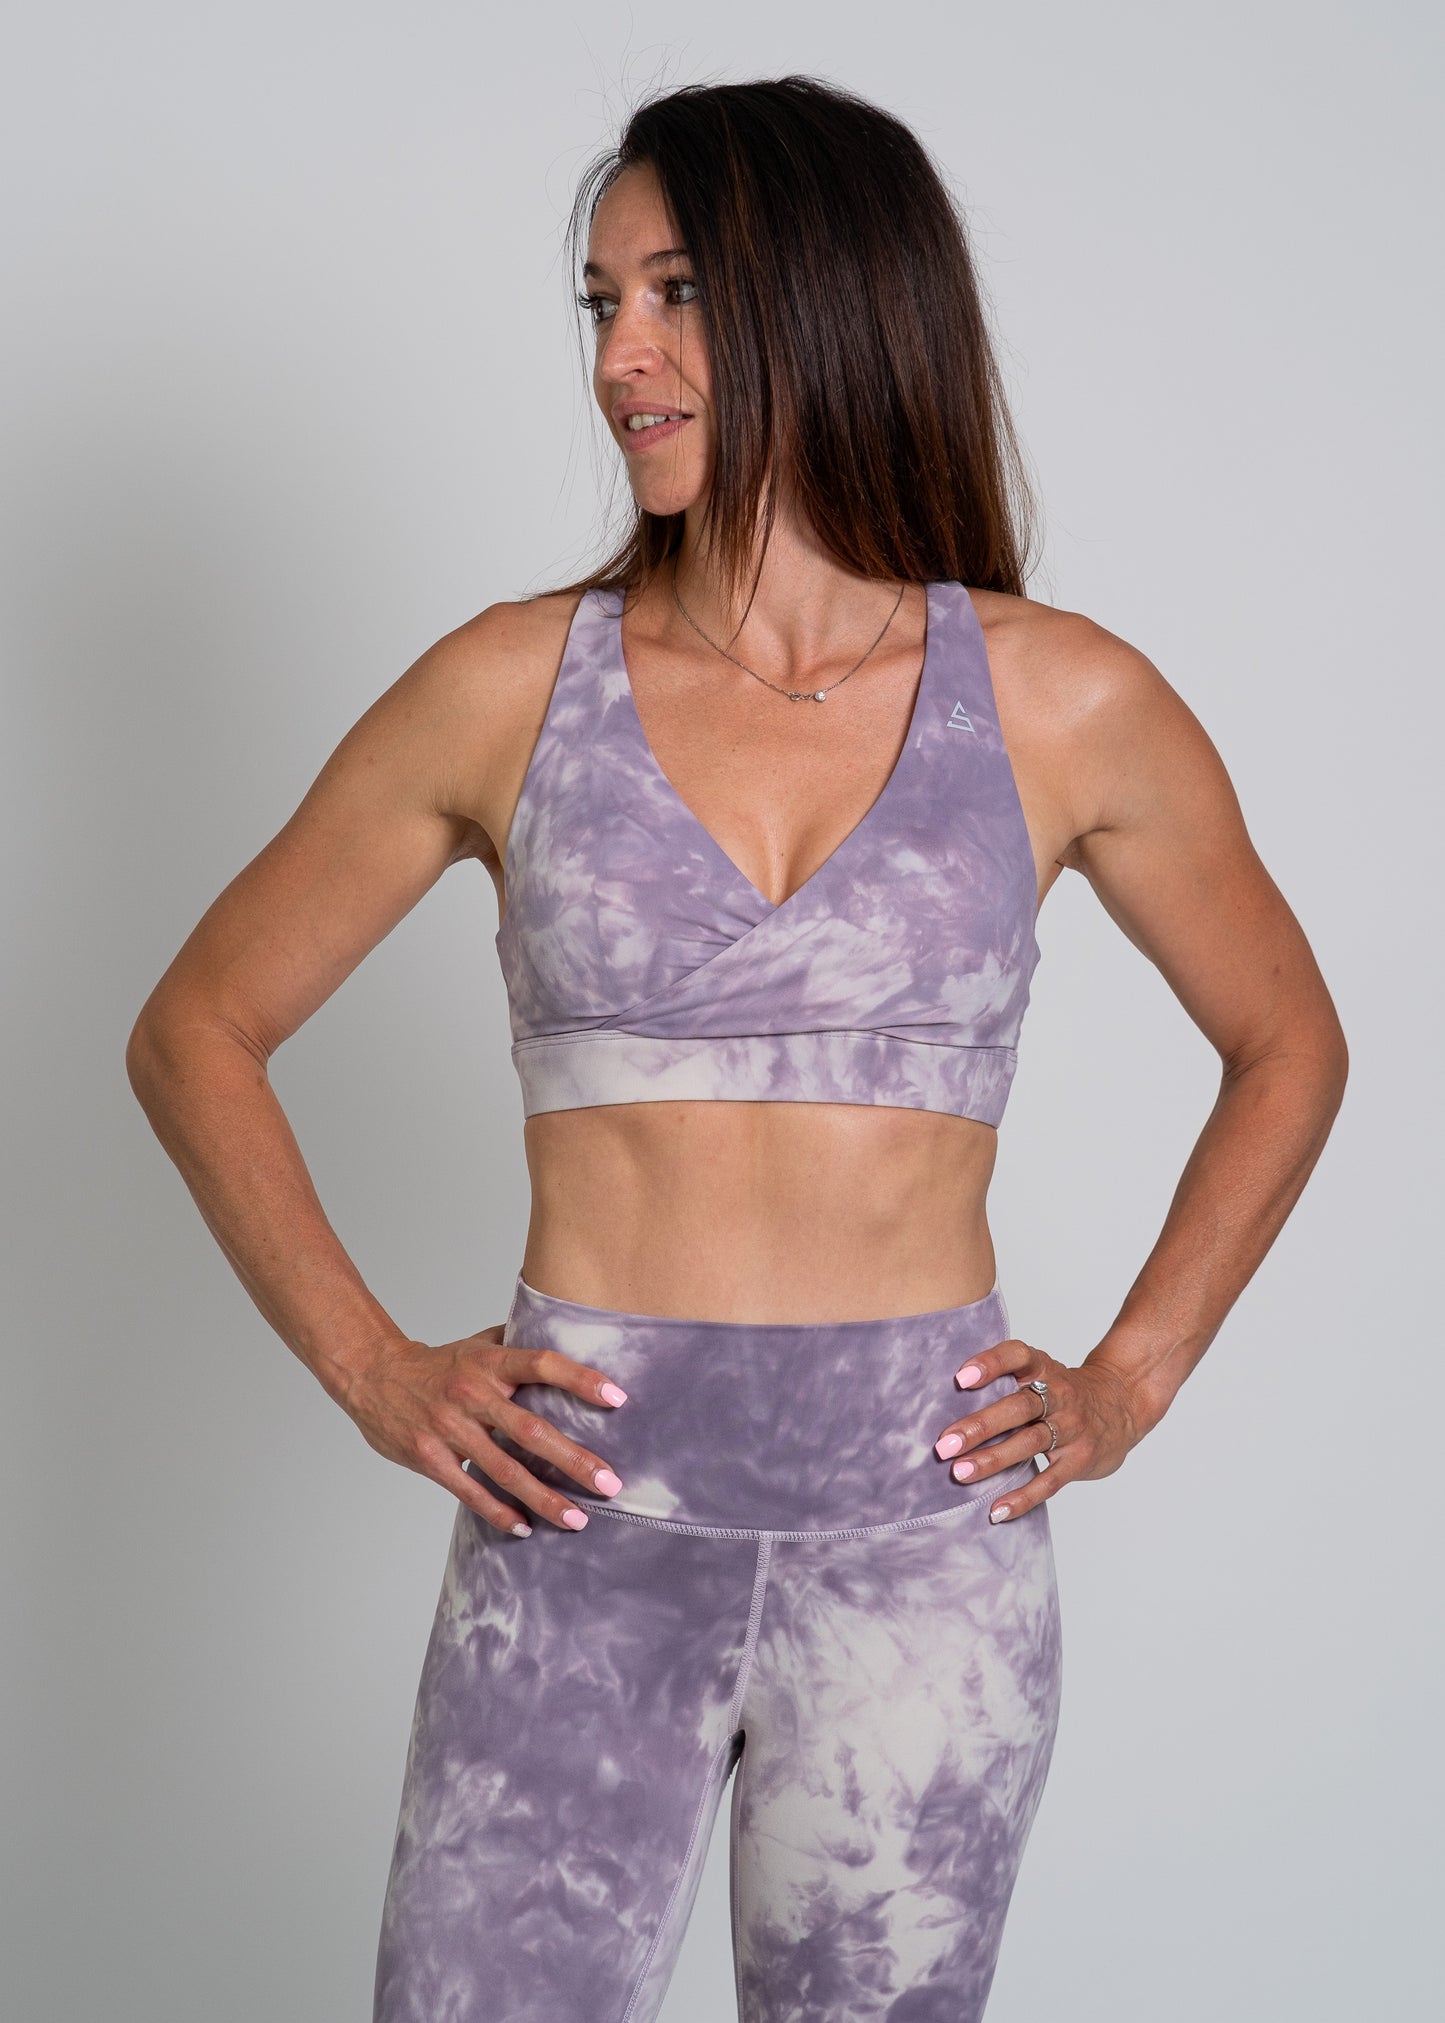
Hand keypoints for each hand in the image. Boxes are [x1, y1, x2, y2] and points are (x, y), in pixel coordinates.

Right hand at [338, 1324, 628, 1536]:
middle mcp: (472, 1395)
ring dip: (544, 1498)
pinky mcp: (430, 1458)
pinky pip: (471, 1492)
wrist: (374, 1376)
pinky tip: (525, 1527)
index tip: (617, 1398)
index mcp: (489, 1362)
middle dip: (574, 1460)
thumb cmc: (439, 1364)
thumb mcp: (478, 1343)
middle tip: (610, 1484)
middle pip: (531, 1430)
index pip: (542, 1364)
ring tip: (578, 1519)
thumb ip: (520, 1344)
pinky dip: (499, 1512)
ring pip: (505, 1470)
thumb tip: (573, 1338)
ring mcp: (450, 1429)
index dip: (581, 1379)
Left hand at [931, 1338, 1148, 1523]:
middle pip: (1018, 1407)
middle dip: (980, 1425)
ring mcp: (1071, 1428)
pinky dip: (1022, 1497)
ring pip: (1030, 1443)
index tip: (961, 1378)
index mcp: (1044, 1368)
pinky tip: (996, 1510)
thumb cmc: (1063, 1391)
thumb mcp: (1041, 1371)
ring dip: (993, 1459)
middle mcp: (1059, 1395)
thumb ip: (1004, 1380)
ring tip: (960, 1473)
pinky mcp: (1079, 1460)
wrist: (1123, 1405)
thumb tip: (939, 1398)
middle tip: (944, 1444)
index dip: (991, 1363)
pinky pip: (1049, 1481)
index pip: (1018, 1356)